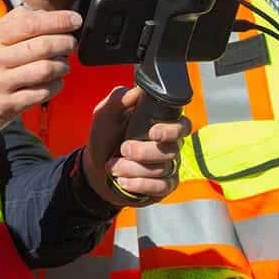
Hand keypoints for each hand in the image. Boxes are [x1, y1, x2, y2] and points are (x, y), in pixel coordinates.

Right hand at [0, 6, 81, 153]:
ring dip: (63, 66)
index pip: (29, 23)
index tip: (75, 19)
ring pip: (45, 70)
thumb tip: (43, 13)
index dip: (58, 20)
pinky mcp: (7, 106)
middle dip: (65, 42)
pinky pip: (41, 93)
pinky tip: (56, 82)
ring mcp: (0, 84)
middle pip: (41, 46)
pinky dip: (56, 86)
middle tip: (72, 43)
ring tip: (64, 64)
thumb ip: (10, 24)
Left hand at [82, 86, 190, 206]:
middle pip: (172, 149)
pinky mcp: (163, 185)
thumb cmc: (105, 136)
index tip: (153, 132)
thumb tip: (135, 92)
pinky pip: (162, 186)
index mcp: (160, 123)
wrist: (95, 167)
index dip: (172, 130)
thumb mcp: (105, 114)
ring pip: (163, 169)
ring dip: (134, 169)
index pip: (183, 125)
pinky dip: (141, 184)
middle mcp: (169, 144)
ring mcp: (168, 166)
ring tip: (112, 166)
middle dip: (145, 151)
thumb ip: (118, 99)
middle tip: (123, 149)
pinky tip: (123, 181)